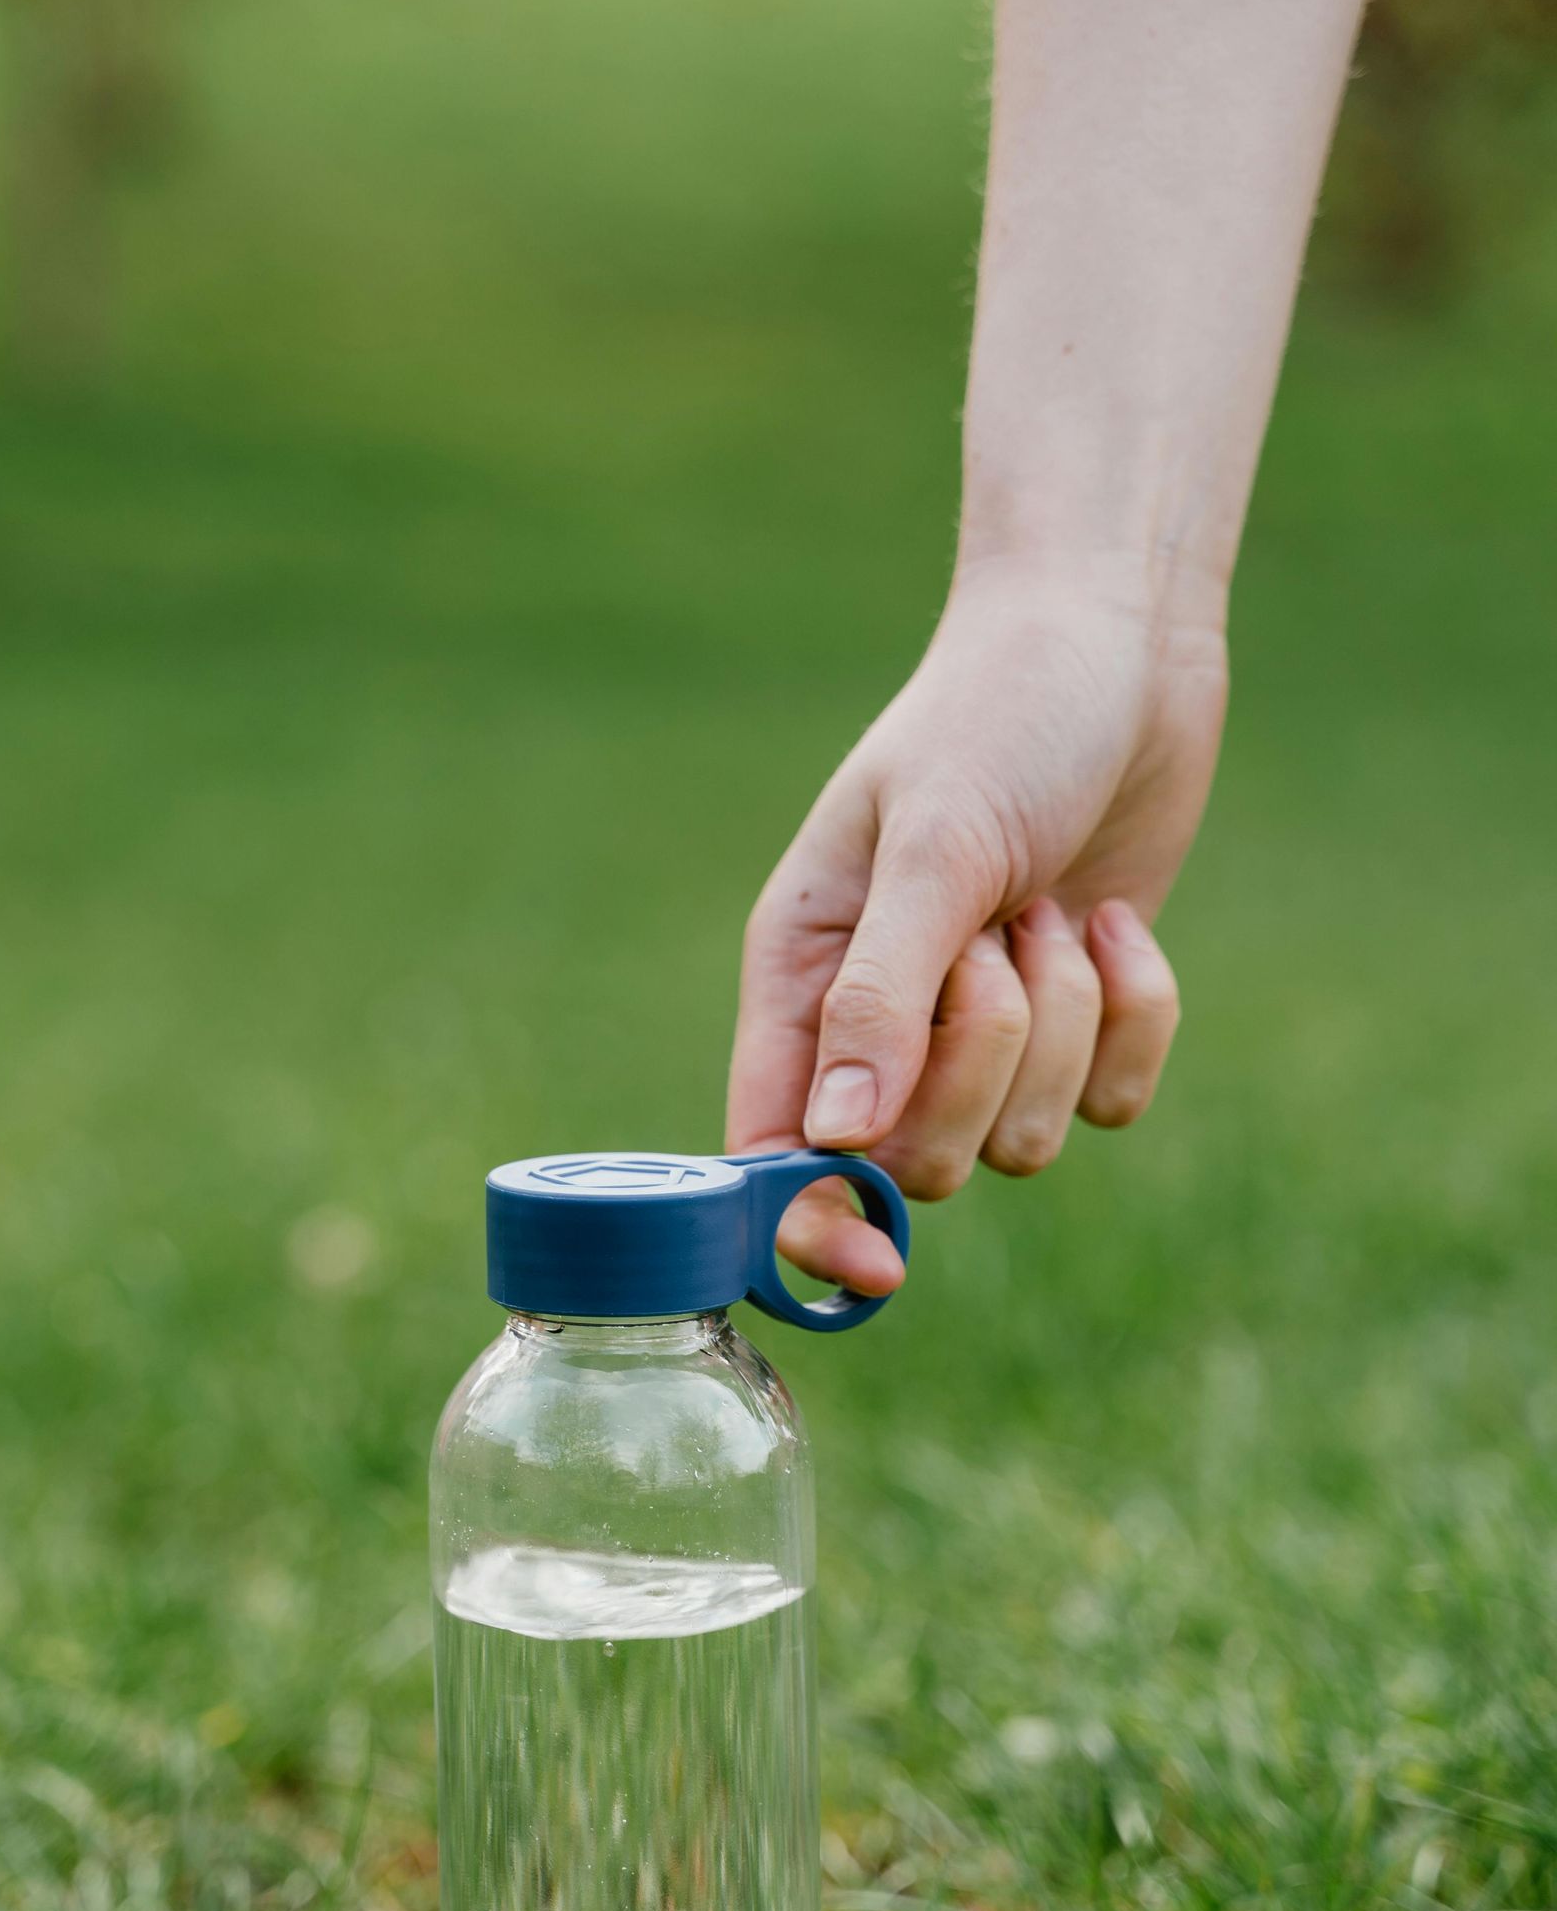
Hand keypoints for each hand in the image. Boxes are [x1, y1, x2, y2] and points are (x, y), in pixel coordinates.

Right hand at [726, 553, 1227, 1291]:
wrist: (1119, 642)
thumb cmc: (998, 717)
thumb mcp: (931, 845)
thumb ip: (879, 996)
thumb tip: (836, 1144)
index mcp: (801, 977)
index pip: (776, 1151)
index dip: (812, 1226)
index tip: (875, 1269)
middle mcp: (878, 1023)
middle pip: (916, 1164)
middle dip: (981, 1069)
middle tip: (994, 946)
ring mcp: (982, 1030)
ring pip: (1023, 1141)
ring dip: (1063, 1024)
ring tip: (1048, 907)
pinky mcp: (1081, 1023)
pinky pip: (1113, 1100)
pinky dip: (1134, 1015)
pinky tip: (1110, 917)